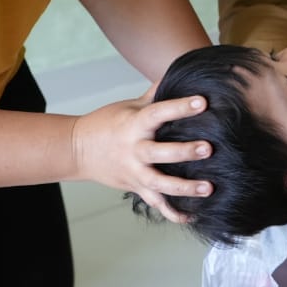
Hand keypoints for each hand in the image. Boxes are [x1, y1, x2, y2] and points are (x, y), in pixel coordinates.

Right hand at [72, 89, 210, 222]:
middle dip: (185, 152)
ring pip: (160, 184)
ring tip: (209, 188)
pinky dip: (174, 212)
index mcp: (134, 125)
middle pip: (161, 153)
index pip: (159, 113)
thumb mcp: (129, 105)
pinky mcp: (136, 188)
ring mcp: (135, 172)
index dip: (180, 107)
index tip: (202, 101)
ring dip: (185, 188)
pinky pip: (157, 204)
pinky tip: (193, 215)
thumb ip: (155, 93)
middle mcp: (135, 150)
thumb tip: (176, 71)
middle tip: (208, 149)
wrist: (77, 150)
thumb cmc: (106, 123)